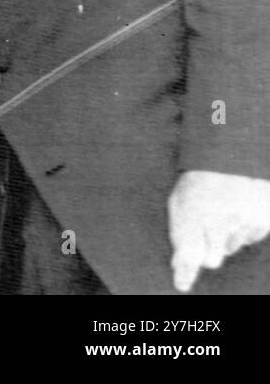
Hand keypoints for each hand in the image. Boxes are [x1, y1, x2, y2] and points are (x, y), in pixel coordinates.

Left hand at [168, 169, 269, 291]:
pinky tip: (239, 210)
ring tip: (222, 212)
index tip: (181, 284)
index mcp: (192, 212)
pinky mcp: (264, 217)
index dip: (185, 271)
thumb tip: (177, 266)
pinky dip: (245, 228)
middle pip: (213, 259)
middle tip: (207, 229)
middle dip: (207, 251)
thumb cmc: (199, 181)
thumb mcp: (179, 201)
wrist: (231, 154)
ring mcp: (244, 219)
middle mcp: (220, 219)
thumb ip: (178, 234)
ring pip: (232, 247)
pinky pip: (251, 237)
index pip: (189, 253)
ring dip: (226, 236)